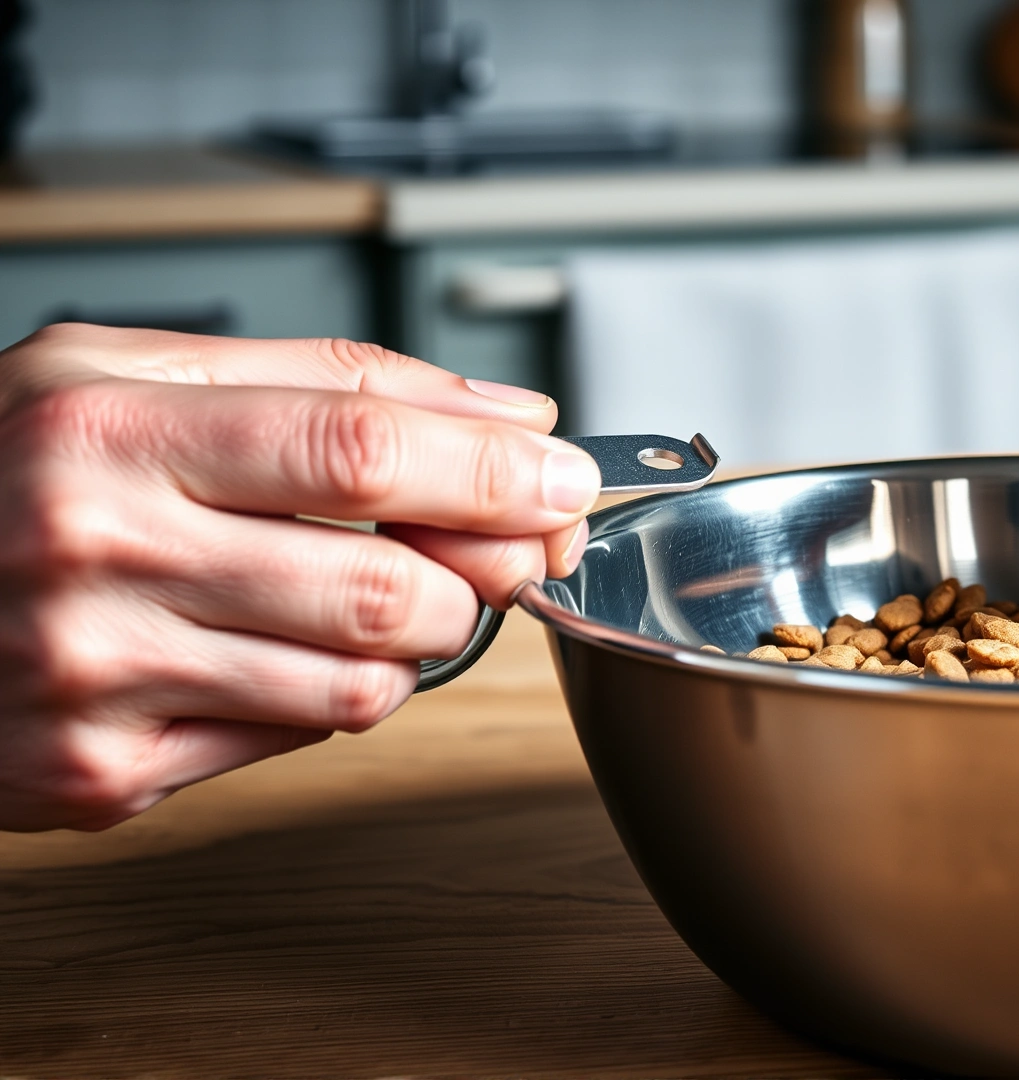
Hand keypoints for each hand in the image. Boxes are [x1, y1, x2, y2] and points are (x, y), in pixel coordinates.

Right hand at [0, 325, 600, 830]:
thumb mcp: (123, 371)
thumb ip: (323, 381)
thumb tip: (507, 420)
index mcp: (105, 425)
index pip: (359, 449)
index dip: (492, 471)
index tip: (565, 478)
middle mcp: (94, 552)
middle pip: (388, 584)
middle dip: (481, 573)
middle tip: (496, 550)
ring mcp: (95, 678)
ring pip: (363, 680)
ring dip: (410, 639)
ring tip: (363, 590)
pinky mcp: (100, 777)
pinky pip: (296, 738)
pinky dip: (327, 692)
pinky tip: (271, 645)